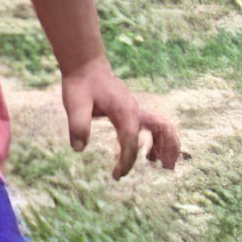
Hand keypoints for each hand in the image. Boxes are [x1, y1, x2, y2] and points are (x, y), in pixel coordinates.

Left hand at [61, 57, 181, 178]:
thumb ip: (78, 126)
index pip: (130, 141)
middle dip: (167, 150)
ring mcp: (135, 109)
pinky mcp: (132, 111)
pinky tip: (148, 154)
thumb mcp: (74, 104)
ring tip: (164, 165)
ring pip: (162, 127)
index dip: (126, 160)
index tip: (117, 175)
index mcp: (124, 110)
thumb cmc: (80, 84)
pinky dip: (156, 140)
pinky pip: (152, 126)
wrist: (85, 66)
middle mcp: (134, 110)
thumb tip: (79, 149)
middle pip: (162, 130)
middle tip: (167, 169)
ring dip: (166, 145)